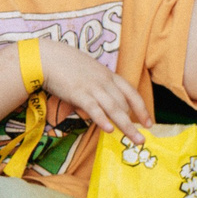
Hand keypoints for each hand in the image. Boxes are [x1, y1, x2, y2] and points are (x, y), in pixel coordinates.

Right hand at [34, 35, 151, 141]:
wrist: (48, 57)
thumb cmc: (66, 64)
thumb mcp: (89, 71)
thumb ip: (98, 85)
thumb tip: (103, 101)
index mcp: (108, 75)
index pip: (131, 93)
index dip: (142, 109)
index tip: (149, 123)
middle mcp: (104, 81)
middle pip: (124, 104)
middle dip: (135, 123)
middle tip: (141, 140)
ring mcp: (92, 87)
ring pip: (114, 109)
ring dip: (127, 126)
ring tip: (135, 139)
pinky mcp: (78, 93)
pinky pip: (94, 108)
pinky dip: (102, 120)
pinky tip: (109, 130)